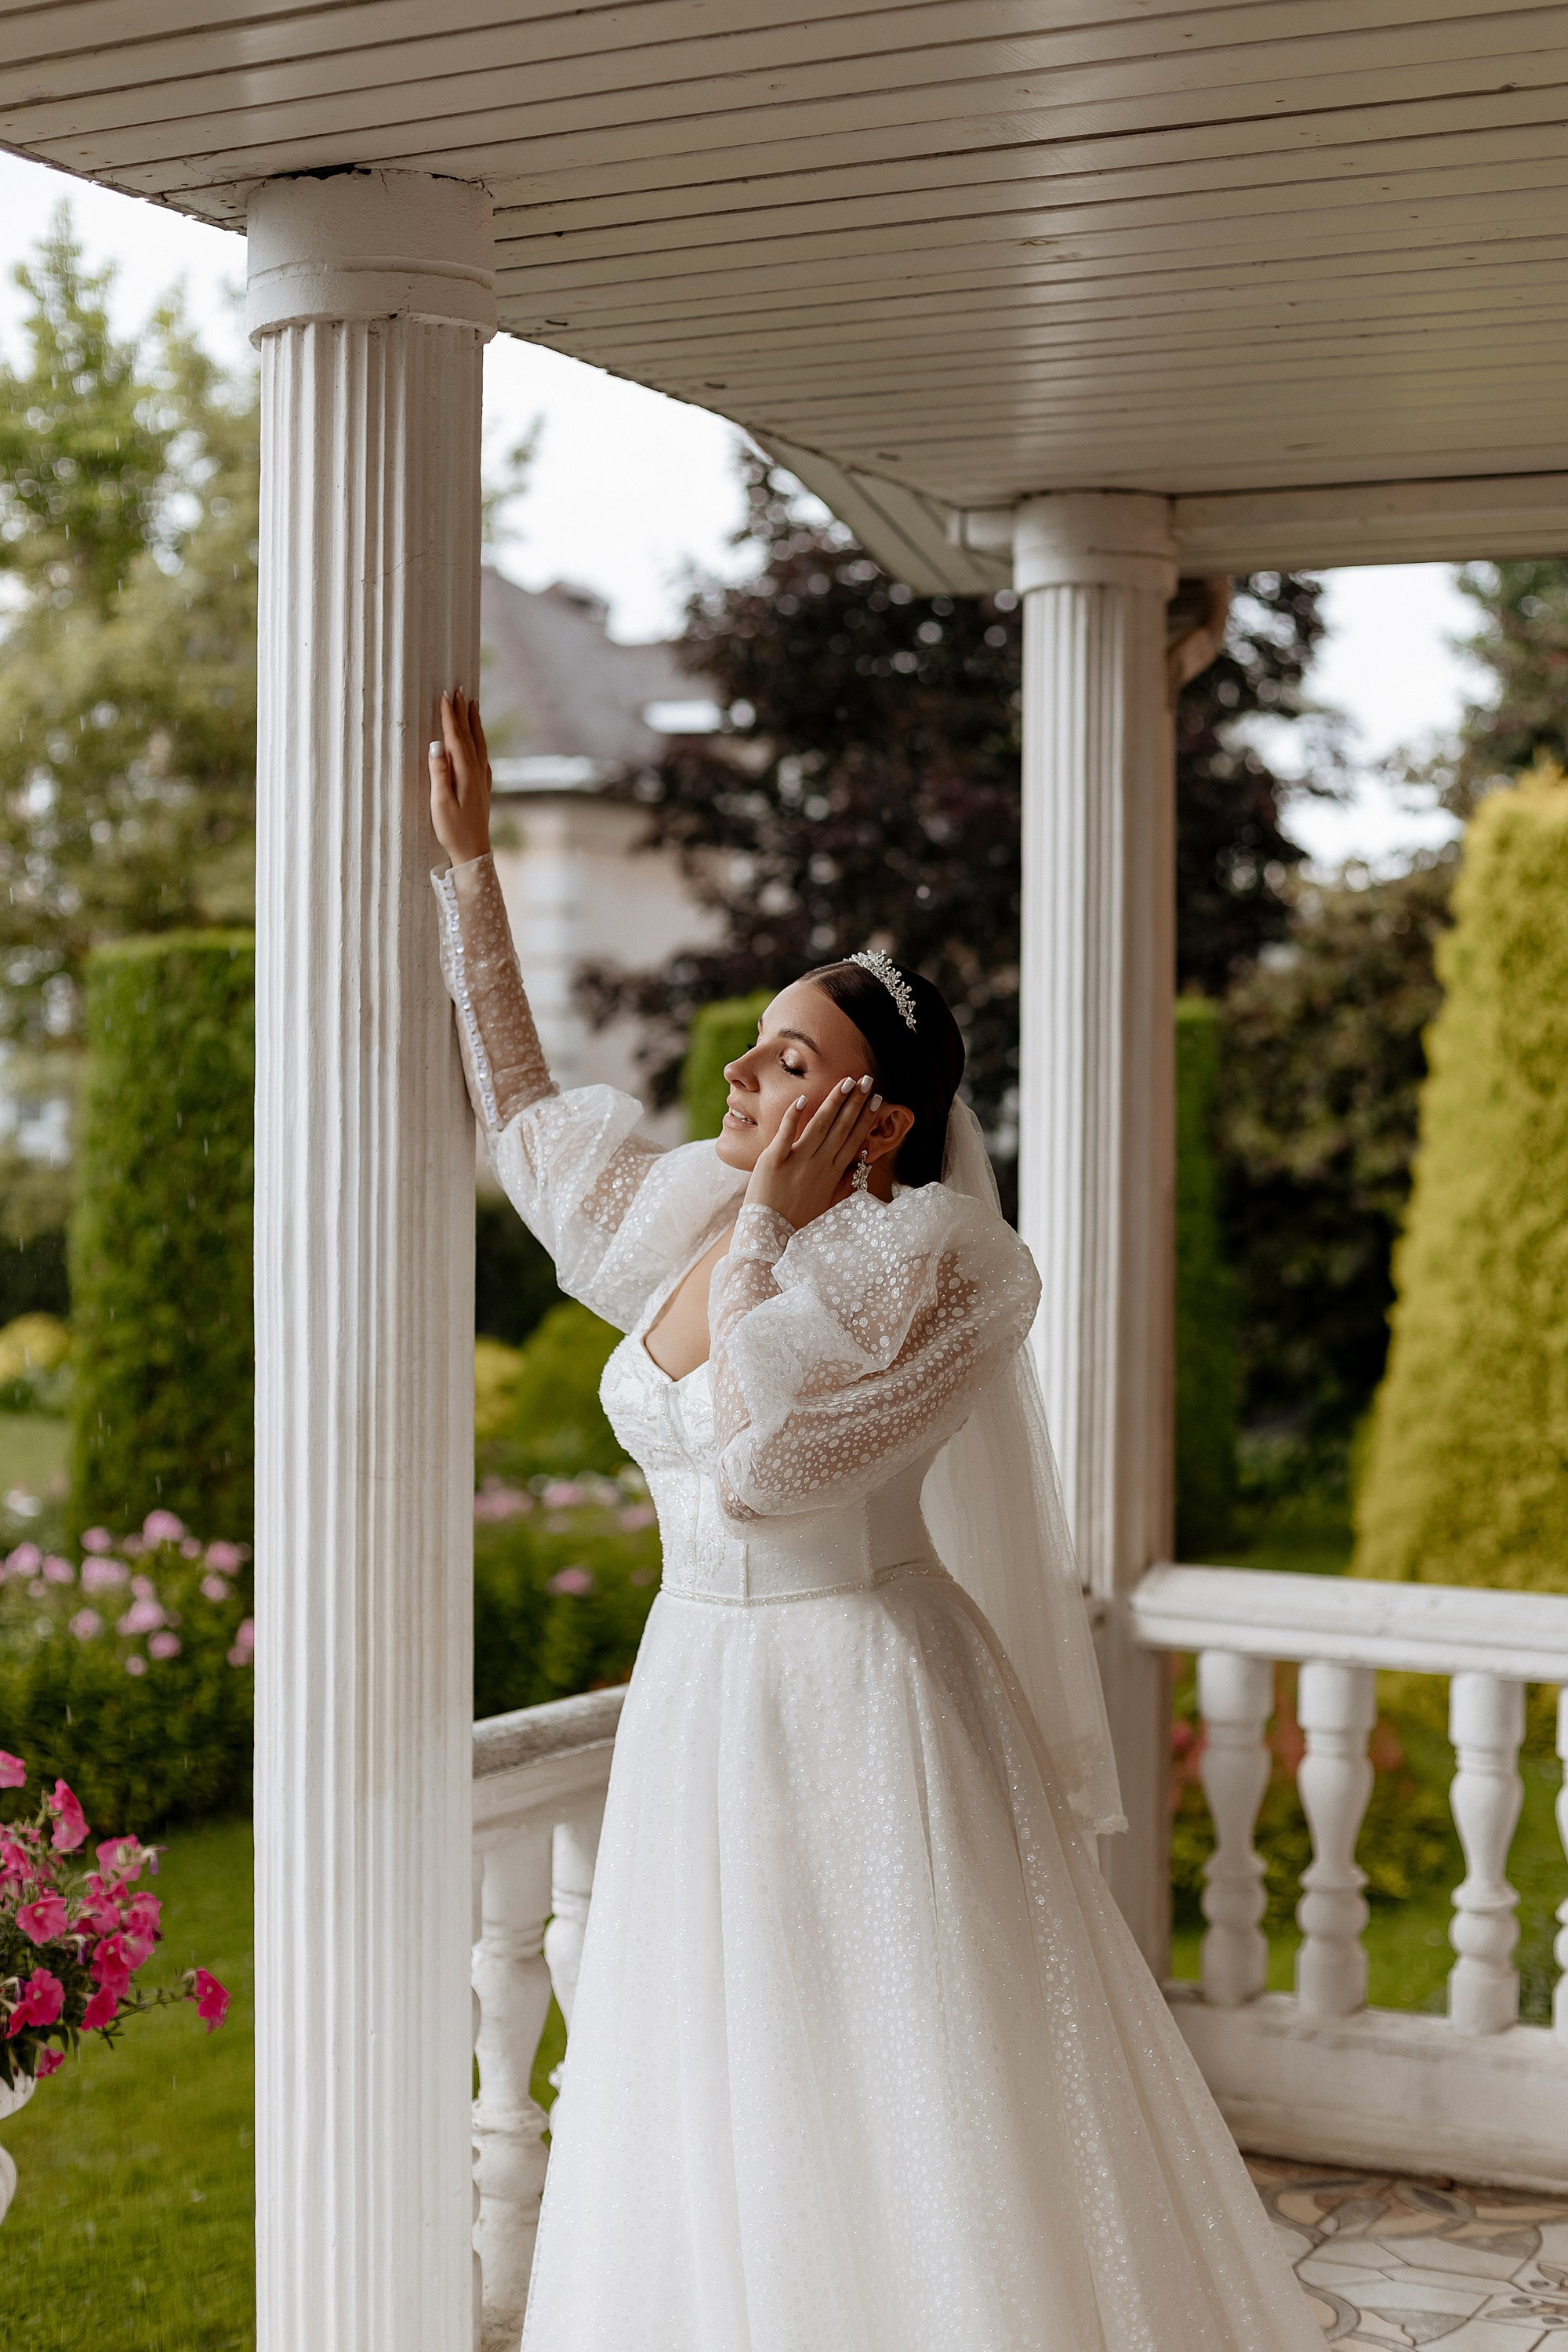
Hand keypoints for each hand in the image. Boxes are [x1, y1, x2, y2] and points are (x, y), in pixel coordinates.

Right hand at [429, 687, 491, 863]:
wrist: (473, 851)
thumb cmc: (453, 830)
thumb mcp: (440, 803)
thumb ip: (439, 772)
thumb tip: (436, 744)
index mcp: (465, 773)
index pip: (456, 738)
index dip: (450, 716)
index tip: (445, 695)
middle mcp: (477, 772)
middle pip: (469, 736)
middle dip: (464, 712)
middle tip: (460, 690)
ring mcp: (482, 779)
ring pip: (479, 744)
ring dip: (474, 723)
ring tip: (473, 705)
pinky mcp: (483, 787)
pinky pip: (482, 755)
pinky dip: (479, 741)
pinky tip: (477, 740)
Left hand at [745, 1075, 882, 1228]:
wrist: (769, 1236)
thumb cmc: (798, 1221)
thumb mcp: (829, 1204)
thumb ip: (845, 1183)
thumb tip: (863, 1165)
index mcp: (832, 1174)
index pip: (853, 1139)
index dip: (866, 1118)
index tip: (876, 1100)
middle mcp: (818, 1165)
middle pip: (841, 1128)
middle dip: (855, 1102)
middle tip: (866, 1080)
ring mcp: (796, 1162)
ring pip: (819, 1126)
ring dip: (834, 1103)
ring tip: (846, 1082)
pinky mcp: (773, 1161)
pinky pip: (785, 1134)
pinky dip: (794, 1116)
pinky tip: (803, 1099)